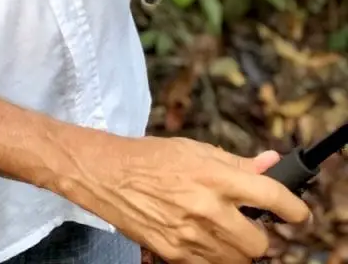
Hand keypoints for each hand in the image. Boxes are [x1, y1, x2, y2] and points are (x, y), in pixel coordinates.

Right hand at [71, 135, 309, 263]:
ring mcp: (190, 235)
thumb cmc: (149, 158)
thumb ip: (235, 162)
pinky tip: (201, 239)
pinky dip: (213, 256)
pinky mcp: (173, 253)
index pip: (271, 197)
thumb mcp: (194, 151)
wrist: (105, 175)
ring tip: (222, 231)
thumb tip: (269, 163)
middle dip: (258, 234)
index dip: (294, 209)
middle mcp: (206, 208)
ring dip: (237, 248)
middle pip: (259, 243)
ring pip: (238, 259)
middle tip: (245, 222)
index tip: (298, 214)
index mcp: (214, 176)